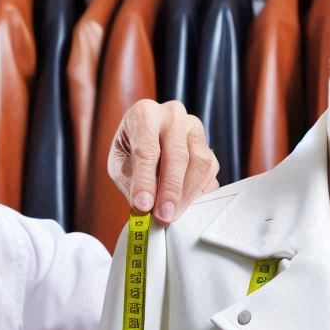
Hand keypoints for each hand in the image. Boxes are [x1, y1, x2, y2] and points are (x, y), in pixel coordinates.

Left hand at [109, 100, 219, 224]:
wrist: (147, 140)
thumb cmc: (130, 151)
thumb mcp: (120, 165)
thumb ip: (132, 182)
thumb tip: (146, 207)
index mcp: (144, 114)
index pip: (147, 148)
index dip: (145, 180)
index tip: (143, 205)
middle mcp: (172, 116)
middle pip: (177, 155)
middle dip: (170, 190)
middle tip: (163, 215)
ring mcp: (194, 129)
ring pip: (199, 163)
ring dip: (186, 195)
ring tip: (171, 214)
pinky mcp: (208, 147)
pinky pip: (210, 173)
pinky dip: (199, 193)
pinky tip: (185, 205)